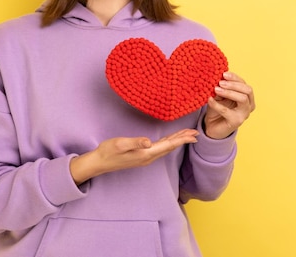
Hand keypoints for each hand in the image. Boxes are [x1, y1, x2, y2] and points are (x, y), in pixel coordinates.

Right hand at [70, 129, 197, 184]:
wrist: (100, 162)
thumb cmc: (108, 151)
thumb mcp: (120, 144)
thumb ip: (135, 142)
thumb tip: (148, 141)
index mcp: (146, 153)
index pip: (168, 145)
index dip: (181, 139)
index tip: (193, 135)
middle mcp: (148, 157)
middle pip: (170, 147)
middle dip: (183, 140)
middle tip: (196, 133)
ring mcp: (145, 157)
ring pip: (166, 148)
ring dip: (177, 141)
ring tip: (187, 136)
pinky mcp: (142, 155)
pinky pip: (160, 148)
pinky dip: (168, 142)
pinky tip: (169, 140)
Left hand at [203, 71, 255, 139]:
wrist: (212, 126)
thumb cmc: (217, 108)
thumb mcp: (220, 95)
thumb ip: (222, 87)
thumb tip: (219, 76)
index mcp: (247, 97)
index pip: (245, 84)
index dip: (235, 78)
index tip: (223, 74)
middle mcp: (249, 105)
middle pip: (247, 90)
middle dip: (234, 84)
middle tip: (220, 82)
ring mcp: (244, 114)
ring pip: (242, 99)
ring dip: (228, 92)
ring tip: (216, 89)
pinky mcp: (236, 122)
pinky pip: (227, 111)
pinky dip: (217, 104)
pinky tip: (209, 100)